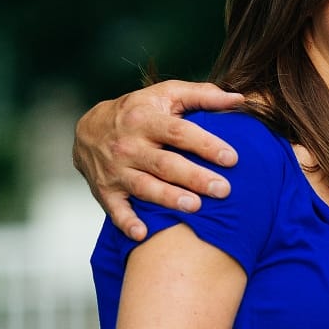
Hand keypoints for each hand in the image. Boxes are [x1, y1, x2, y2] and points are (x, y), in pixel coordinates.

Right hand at [73, 82, 247, 241]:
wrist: (89, 129)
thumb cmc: (138, 110)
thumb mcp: (166, 94)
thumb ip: (203, 95)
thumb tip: (239, 100)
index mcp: (147, 119)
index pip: (179, 132)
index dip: (205, 145)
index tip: (232, 158)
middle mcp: (130, 145)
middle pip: (165, 163)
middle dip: (194, 177)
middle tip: (223, 190)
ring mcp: (116, 170)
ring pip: (144, 187)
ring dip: (168, 198)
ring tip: (195, 207)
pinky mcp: (106, 191)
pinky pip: (115, 210)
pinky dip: (127, 222)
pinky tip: (143, 234)